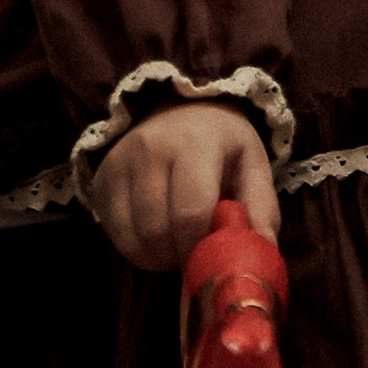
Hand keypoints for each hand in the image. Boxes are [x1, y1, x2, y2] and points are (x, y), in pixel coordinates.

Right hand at [90, 106, 280, 271]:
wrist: (177, 109)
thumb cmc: (220, 144)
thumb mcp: (251, 164)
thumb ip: (261, 207)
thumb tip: (264, 251)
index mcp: (196, 142)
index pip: (190, 212)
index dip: (201, 245)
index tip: (213, 252)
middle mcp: (151, 148)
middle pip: (158, 231)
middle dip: (180, 255)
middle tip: (196, 251)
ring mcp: (121, 162)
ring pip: (135, 239)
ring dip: (160, 257)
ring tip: (177, 244)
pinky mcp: (102, 180)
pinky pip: (116, 237)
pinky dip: (138, 250)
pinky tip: (156, 238)